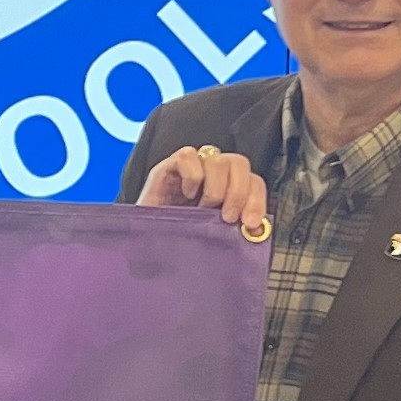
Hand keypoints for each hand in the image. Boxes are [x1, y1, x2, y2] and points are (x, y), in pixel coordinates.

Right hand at [137, 142, 269, 236]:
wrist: (143, 245)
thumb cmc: (177, 241)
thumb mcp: (211, 238)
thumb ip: (234, 232)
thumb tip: (257, 231)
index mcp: (228, 191)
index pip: (253, 182)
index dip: (256, 199)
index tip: (249, 223)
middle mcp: (213, 175)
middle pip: (239, 164)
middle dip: (238, 192)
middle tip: (226, 217)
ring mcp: (192, 168)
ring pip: (218, 159)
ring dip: (215, 188)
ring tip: (202, 210)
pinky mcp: (170, 166)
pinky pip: (188, 156)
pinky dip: (192, 176)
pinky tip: (186, 195)